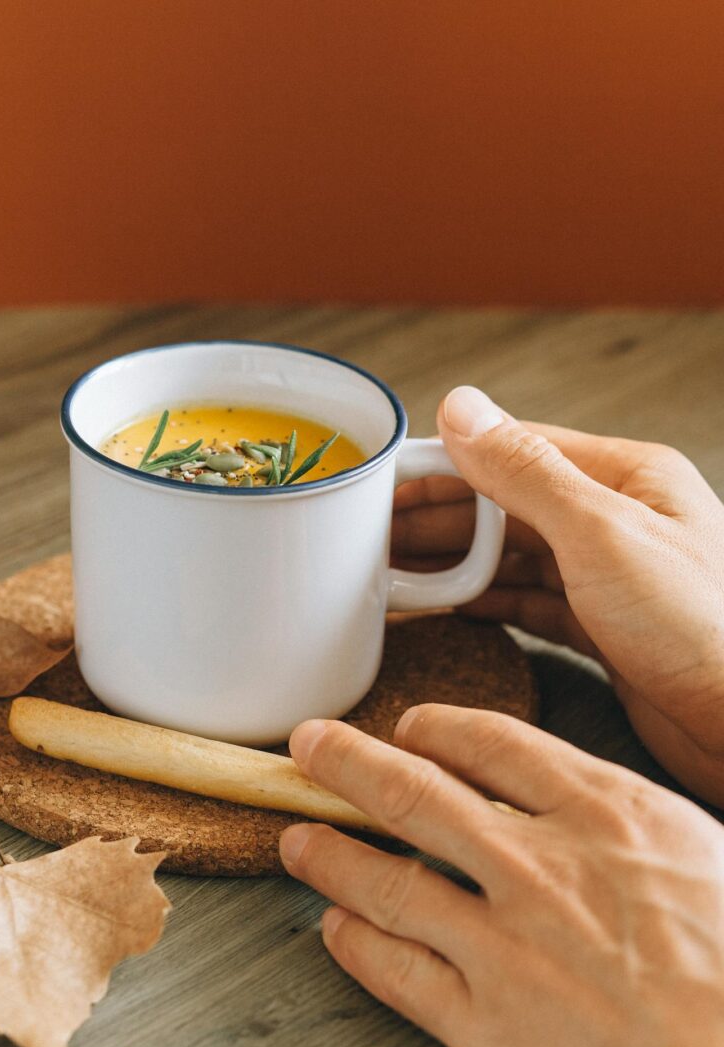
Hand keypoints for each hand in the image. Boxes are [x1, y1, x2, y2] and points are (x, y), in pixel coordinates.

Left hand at [280, 710, 723, 1046]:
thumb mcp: (700, 859)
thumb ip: (621, 825)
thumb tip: (575, 805)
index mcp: (605, 816)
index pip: (494, 744)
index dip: (436, 729)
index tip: (409, 727)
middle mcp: (540, 867)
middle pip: (415, 794)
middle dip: (348, 762)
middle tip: (310, 747)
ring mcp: (505, 945)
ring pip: (387, 881)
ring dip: (330, 854)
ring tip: (297, 839)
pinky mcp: (485, 1025)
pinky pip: (396, 971)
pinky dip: (354, 944)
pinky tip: (335, 929)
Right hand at [392, 388, 723, 805]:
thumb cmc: (705, 626)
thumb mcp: (602, 533)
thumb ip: (525, 470)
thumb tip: (459, 408)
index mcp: (624, 477)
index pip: (510, 452)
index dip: (440, 467)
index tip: (380, 484)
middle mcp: (615, 519)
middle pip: (503, 507)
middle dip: (434, 521)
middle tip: (366, 538)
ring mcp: (609, 576)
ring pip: (510, 557)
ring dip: (450, 565)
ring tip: (388, 573)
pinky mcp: (603, 629)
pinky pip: (526, 603)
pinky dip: (481, 604)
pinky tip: (442, 607)